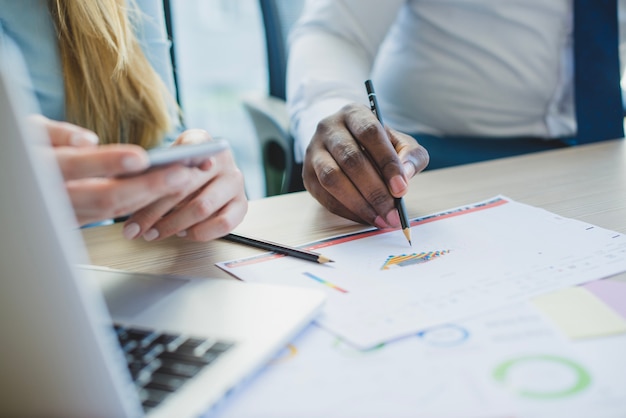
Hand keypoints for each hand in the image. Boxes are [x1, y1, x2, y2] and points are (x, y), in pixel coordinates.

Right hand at [32, 116, 209, 227]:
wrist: (13, 184)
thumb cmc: (23, 147)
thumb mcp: (30, 130)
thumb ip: (57, 133)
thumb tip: (89, 140)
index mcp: (42, 170)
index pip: (79, 167)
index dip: (111, 163)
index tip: (142, 157)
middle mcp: (55, 198)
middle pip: (106, 197)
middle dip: (148, 186)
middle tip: (182, 172)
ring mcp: (68, 214)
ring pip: (114, 210)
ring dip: (152, 196)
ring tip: (183, 177)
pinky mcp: (78, 220)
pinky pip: (113, 214)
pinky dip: (141, 203)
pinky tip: (166, 189)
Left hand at [122, 129, 247, 241]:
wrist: (204, 181)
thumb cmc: (177, 172)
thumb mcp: (164, 163)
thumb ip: (153, 168)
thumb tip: (126, 183)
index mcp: (203, 141)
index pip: (194, 145)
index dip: (186, 155)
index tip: (168, 168)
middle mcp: (224, 159)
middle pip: (187, 184)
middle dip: (155, 209)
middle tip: (134, 227)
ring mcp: (235, 182)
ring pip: (202, 208)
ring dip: (173, 225)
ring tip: (152, 233)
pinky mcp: (242, 205)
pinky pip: (223, 224)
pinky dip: (199, 232)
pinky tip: (182, 234)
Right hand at [302, 104, 428, 226]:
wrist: (343, 143)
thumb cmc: (376, 145)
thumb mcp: (399, 143)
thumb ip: (411, 155)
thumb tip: (405, 176)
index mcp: (354, 113)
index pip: (370, 133)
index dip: (387, 162)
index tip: (401, 189)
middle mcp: (329, 128)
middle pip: (350, 159)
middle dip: (375, 191)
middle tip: (393, 214)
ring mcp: (314, 151)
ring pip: (332, 178)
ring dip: (359, 204)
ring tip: (380, 219)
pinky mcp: (307, 174)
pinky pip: (324, 196)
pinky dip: (347, 211)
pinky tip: (366, 218)